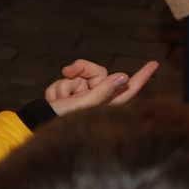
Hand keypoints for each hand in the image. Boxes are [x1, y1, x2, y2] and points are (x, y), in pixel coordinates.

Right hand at [44, 59, 158, 115]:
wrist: (34, 124)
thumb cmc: (58, 120)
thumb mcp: (81, 105)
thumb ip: (102, 90)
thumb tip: (124, 77)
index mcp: (106, 104)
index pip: (128, 87)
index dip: (142, 76)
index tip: (154, 64)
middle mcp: (97, 99)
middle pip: (97, 72)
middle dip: (80, 70)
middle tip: (67, 71)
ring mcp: (83, 97)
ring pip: (78, 76)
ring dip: (64, 84)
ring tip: (58, 98)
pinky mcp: (70, 95)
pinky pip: (66, 81)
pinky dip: (56, 88)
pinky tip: (53, 100)